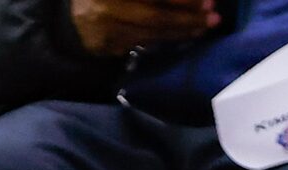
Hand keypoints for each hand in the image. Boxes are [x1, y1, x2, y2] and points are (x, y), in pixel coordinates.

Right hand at [70, 0, 218, 58]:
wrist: (75, 16)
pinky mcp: (107, 46)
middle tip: (213, 17)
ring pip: (151, 32)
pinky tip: (186, 34)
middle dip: (186, 17)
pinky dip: (167, 39)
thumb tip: (193, 0)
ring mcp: (106, 28)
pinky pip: (143, 42)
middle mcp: (108, 6)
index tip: (205, 0)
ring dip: (182, 30)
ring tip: (205, 26)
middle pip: (154, 15)